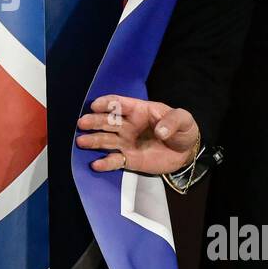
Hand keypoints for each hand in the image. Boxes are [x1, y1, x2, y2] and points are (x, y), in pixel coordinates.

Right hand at [75, 94, 199, 174]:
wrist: (185, 152)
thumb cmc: (182, 130)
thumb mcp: (184, 120)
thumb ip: (173, 121)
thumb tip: (160, 131)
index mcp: (139, 110)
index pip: (120, 104)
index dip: (107, 103)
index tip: (96, 105)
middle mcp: (128, 125)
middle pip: (107, 121)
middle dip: (94, 121)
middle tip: (82, 123)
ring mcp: (126, 142)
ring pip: (106, 140)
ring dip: (93, 140)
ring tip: (81, 141)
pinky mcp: (129, 159)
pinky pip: (114, 161)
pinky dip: (105, 163)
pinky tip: (96, 164)